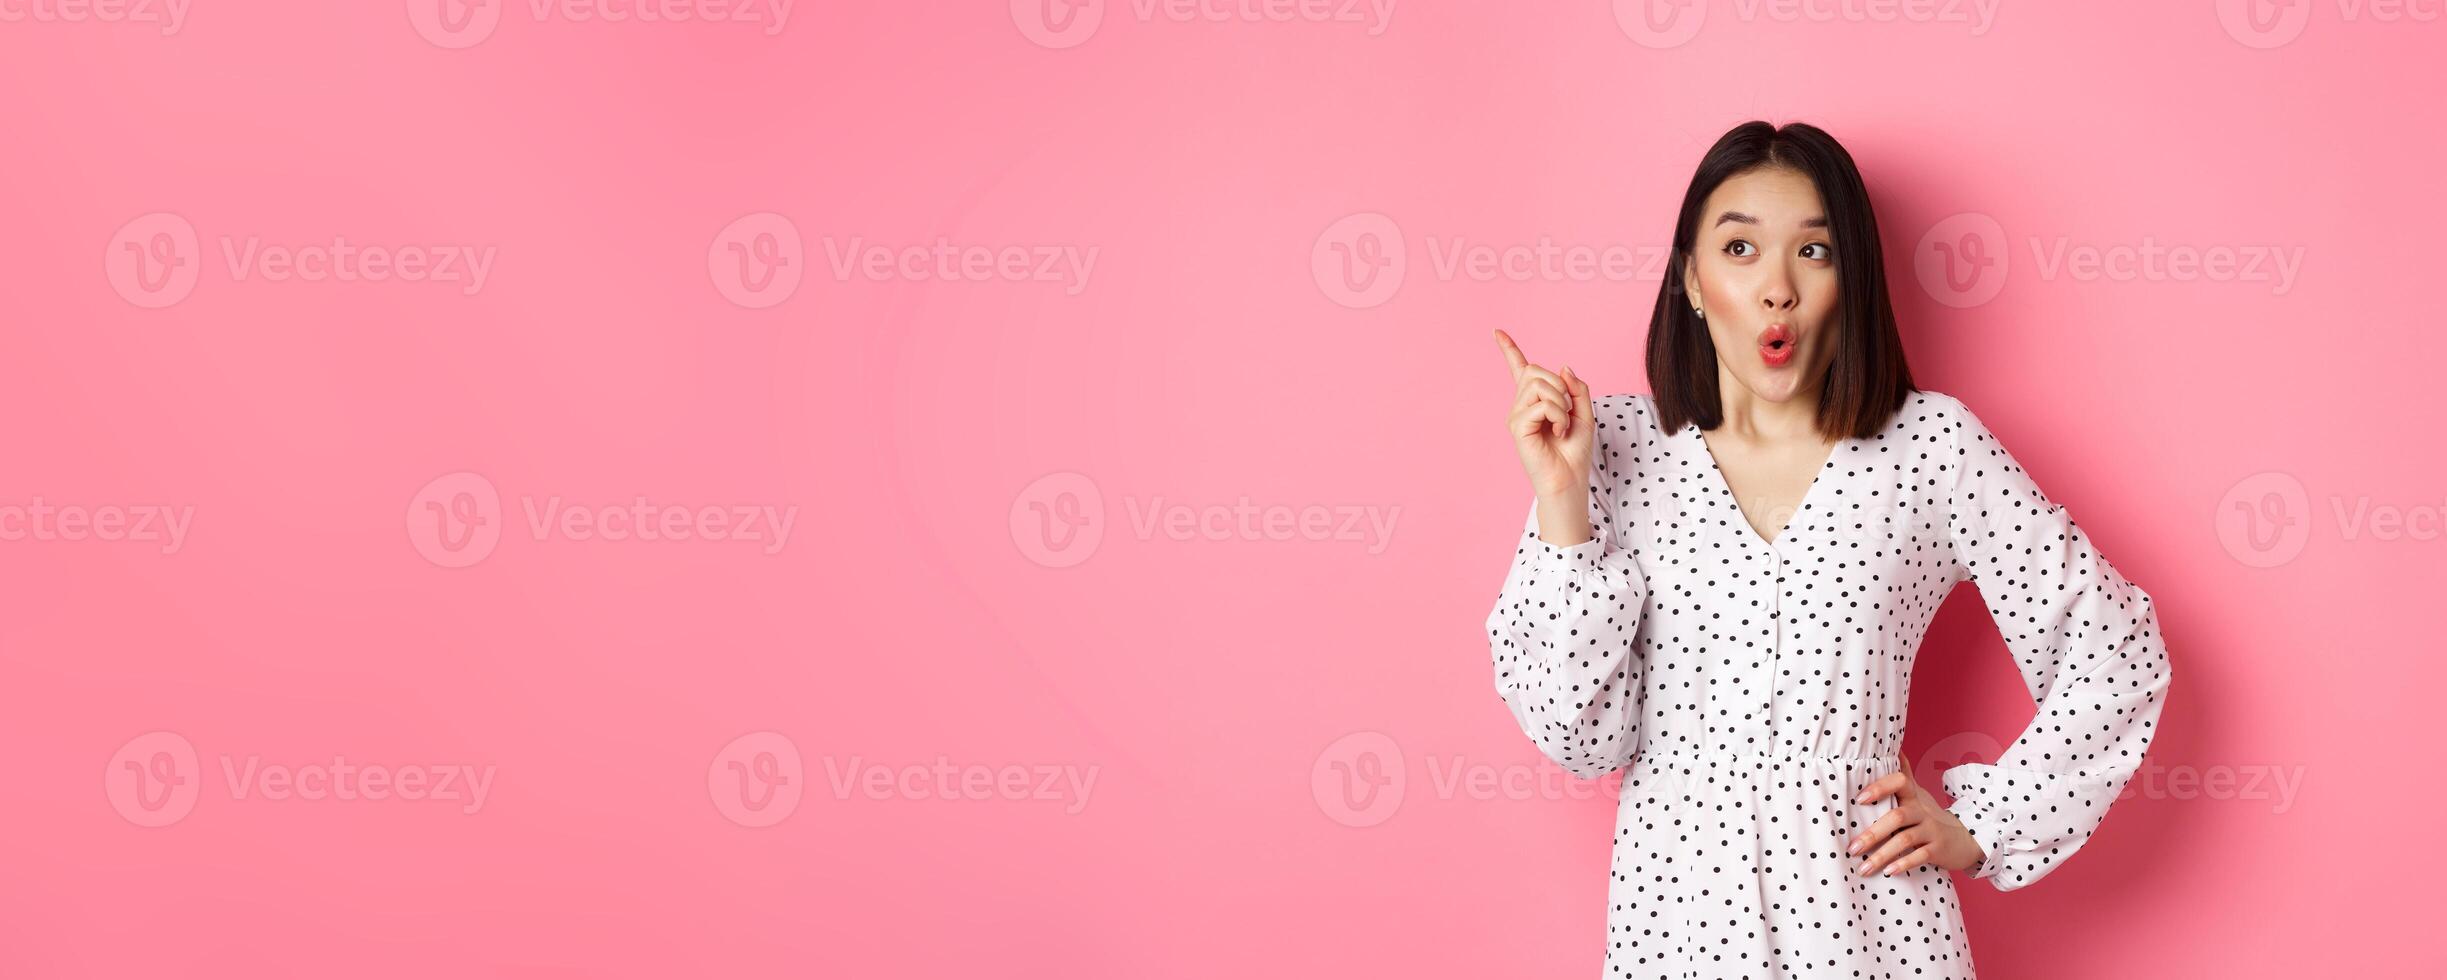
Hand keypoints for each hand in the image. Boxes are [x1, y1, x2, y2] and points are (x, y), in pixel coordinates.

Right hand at [1494, 328, 1594, 500]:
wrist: (1569, 480)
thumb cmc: (1574, 451)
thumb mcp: (1584, 412)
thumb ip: (1576, 388)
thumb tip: (1563, 368)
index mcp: (1534, 400)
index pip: (1519, 369)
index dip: (1508, 349)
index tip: (1497, 331)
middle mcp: (1520, 405)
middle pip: (1535, 370)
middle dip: (1558, 385)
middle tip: (1566, 409)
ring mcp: (1516, 415)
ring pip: (1539, 385)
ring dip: (1561, 402)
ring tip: (1563, 423)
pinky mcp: (1517, 427)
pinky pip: (1542, 405)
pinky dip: (1558, 416)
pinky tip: (1558, 432)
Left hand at [1847, 750, 1988, 877]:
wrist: (1966, 837)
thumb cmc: (1929, 815)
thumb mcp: (1917, 794)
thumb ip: (1903, 775)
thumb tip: (1892, 748)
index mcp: (1912, 796)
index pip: (1899, 782)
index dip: (1880, 787)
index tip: (1859, 799)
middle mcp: (1922, 811)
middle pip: (1896, 816)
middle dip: (1872, 833)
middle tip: (1852, 848)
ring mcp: (1932, 830)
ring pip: (1905, 840)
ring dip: (1882, 855)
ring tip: (1863, 869)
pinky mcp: (1939, 849)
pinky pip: (1920, 856)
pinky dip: (1904, 863)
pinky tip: (1889, 872)